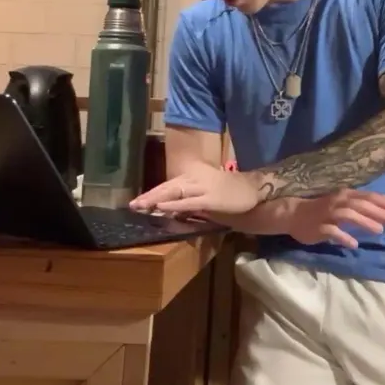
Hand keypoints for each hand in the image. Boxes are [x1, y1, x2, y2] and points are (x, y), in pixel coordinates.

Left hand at [130, 161, 260, 213]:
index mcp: (192, 176)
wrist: (251, 189)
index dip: (151, 192)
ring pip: (174, 192)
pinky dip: (174, 204)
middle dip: (148, 196)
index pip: (168, 185)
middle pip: (167, 187)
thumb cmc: (227, 192)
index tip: (136, 201)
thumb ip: (188, 198)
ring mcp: (202, 188)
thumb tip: (170, 208)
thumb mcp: (204, 192)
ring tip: (140, 206)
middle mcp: (194, 179)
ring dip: (156, 199)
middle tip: (132, 205)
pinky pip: (189, 202)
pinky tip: (162, 207)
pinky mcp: (210, 198)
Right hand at [287, 189, 384, 248]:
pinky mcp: (320, 227)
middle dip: (379, 212)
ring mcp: (328, 214)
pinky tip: (354, 244)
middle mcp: (338, 202)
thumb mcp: (342, 202)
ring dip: (365, 222)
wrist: (294, 214)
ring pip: (349, 215)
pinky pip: (333, 232)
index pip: (368, 196)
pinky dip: (344, 237)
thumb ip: (359, 204)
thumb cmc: (322, 209)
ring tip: (379, 230)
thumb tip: (383, 208)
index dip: (384, 202)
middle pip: (361, 205)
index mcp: (345, 195)